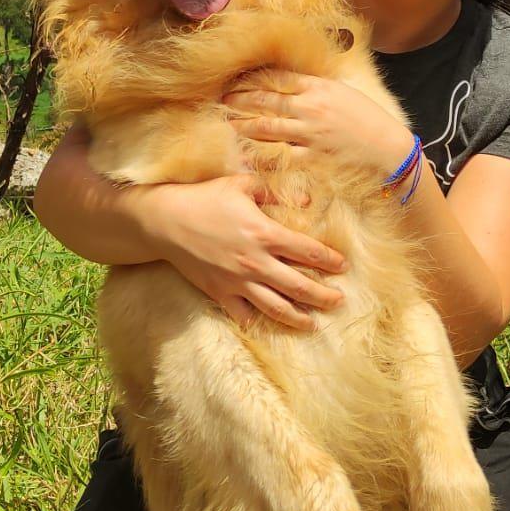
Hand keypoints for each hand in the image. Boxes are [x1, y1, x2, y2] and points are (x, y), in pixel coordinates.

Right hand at [137, 171, 346, 330]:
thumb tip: (307, 200)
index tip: (343, 266)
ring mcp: (237, 281)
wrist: (166, 221)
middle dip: (323, 296)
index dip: (329, 260)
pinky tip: (271, 326)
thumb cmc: (206, 198)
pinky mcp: (220, 293)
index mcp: (264, 233)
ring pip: (275, 307)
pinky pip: (244, 315)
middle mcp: (255, 262)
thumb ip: (275, 192)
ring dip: (298, 317)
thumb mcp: (242, 185)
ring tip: (314, 324)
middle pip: (298, 286)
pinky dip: (259, 323)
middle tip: (339, 301)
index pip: (307, 251)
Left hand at [224, 71, 411, 179]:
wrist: (388, 148)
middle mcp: (311, 107)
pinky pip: (280, 156)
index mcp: (319, 87)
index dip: (255, 78)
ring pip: (267, 127)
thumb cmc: (370, 118)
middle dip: (241, 99)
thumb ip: (320, 85)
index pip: (278, 78)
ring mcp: (310, 133)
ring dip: (244, 125)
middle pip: (266, 100)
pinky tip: (247, 154)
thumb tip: (299, 79)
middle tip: (223, 98)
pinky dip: (262, 155)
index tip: (239, 78)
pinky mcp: (312, 157)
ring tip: (228, 123)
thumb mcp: (346, 91)